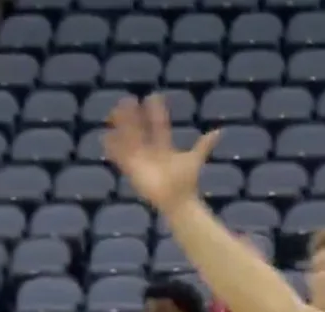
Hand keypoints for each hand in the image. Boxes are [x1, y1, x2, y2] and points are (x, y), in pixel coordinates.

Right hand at [104, 95, 221, 213]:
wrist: (178, 200)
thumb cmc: (186, 182)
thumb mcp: (194, 159)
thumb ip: (203, 145)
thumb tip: (219, 131)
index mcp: (164, 147)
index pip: (158, 126)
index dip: (155, 112)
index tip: (152, 97)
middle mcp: (150, 151)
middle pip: (140, 129)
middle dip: (133, 116)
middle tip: (126, 99)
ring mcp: (140, 159)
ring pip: (128, 139)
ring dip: (121, 126)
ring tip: (113, 112)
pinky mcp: (132, 170)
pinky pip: (120, 157)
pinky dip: (113, 148)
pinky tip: (105, 137)